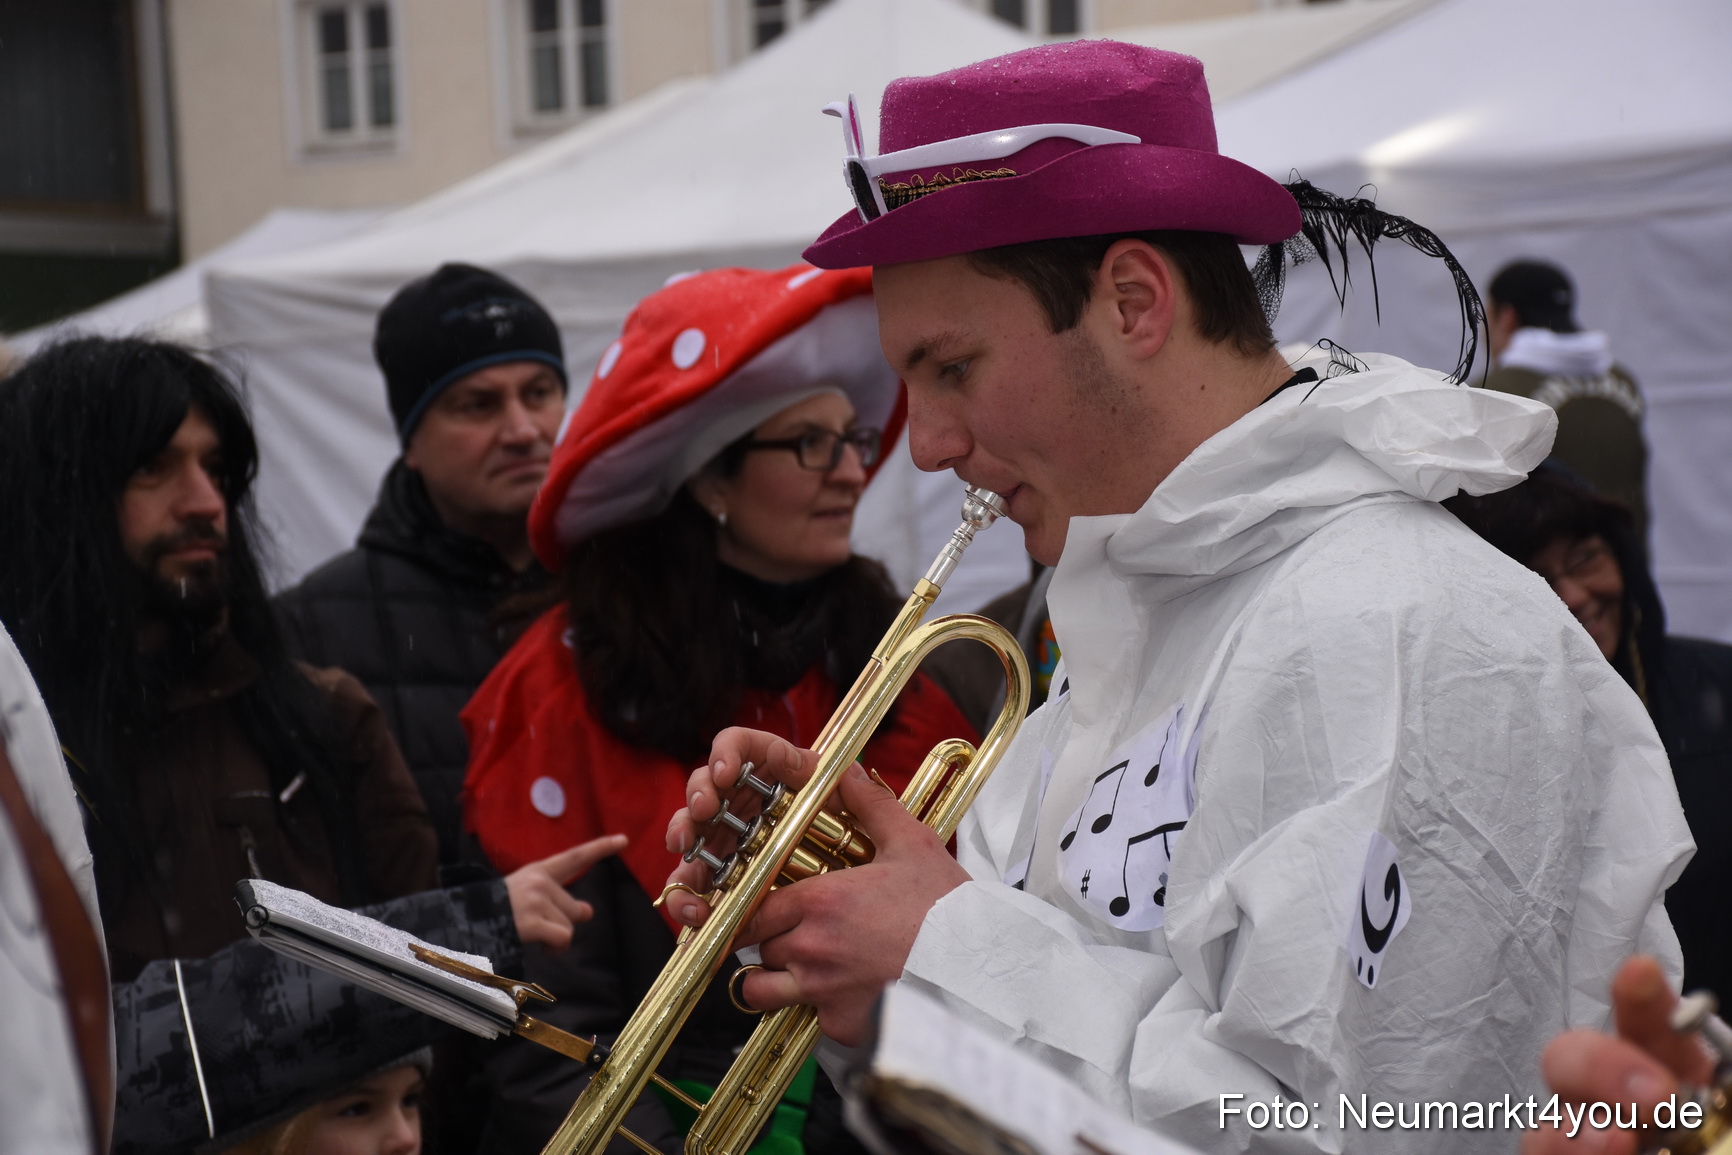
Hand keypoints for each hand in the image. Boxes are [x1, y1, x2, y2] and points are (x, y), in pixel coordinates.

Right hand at [505, 834, 626, 951]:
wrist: (464, 924)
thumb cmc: (495, 913)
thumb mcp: (527, 898)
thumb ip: (557, 901)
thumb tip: (588, 911)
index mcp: (537, 871)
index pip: (574, 857)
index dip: (601, 848)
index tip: (624, 840)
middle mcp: (539, 881)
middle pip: (575, 908)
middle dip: (563, 924)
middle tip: (538, 927)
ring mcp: (535, 900)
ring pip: (570, 927)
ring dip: (556, 939)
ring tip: (531, 935)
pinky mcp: (532, 921)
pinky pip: (563, 938)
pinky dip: (555, 948)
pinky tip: (538, 945)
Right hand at [662, 727, 819, 926]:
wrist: (835, 862)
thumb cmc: (829, 814)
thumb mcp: (825, 787)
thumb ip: (808, 769)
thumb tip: (782, 755)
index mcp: (760, 766)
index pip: (734, 744)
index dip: (725, 753)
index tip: (727, 773)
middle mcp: (732, 795)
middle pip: (703, 783)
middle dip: (699, 794)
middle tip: (704, 808)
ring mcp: (719, 831)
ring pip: (687, 827)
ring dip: (681, 833)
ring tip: (683, 846)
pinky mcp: (712, 868)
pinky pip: (689, 880)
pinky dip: (684, 894)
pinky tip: (695, 907)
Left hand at [735, 762, 966, 1044]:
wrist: (979, 967)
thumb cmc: (946, 908)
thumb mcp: (910, 845)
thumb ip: (870, 806)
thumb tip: (848, 773)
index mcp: (819, 901)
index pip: (753, 908)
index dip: (756, 908)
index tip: (766, 907)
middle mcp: (810, 948)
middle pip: (756, 948)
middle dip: (768, 941)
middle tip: (792, 934)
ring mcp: (822, 991)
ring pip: (763, 991)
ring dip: (772, 982)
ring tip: (798, 971)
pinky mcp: (841, 1025)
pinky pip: (809, 1020)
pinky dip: (819, 1010)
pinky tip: (845, 994)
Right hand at [1523, 957, 1714, 1154]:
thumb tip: (1717, 1089)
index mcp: (1682, 1087)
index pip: (1651, 1026)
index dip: (1640, 998)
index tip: (1641, 977)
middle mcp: (1627, 1120)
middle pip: (1575, 1065)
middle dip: (1598, 1066)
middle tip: (1654, 1097)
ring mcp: (1594, 1152)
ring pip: (1547, 1130)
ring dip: (1569, 1133)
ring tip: (1615, 1143)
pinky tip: (1589, 1154)